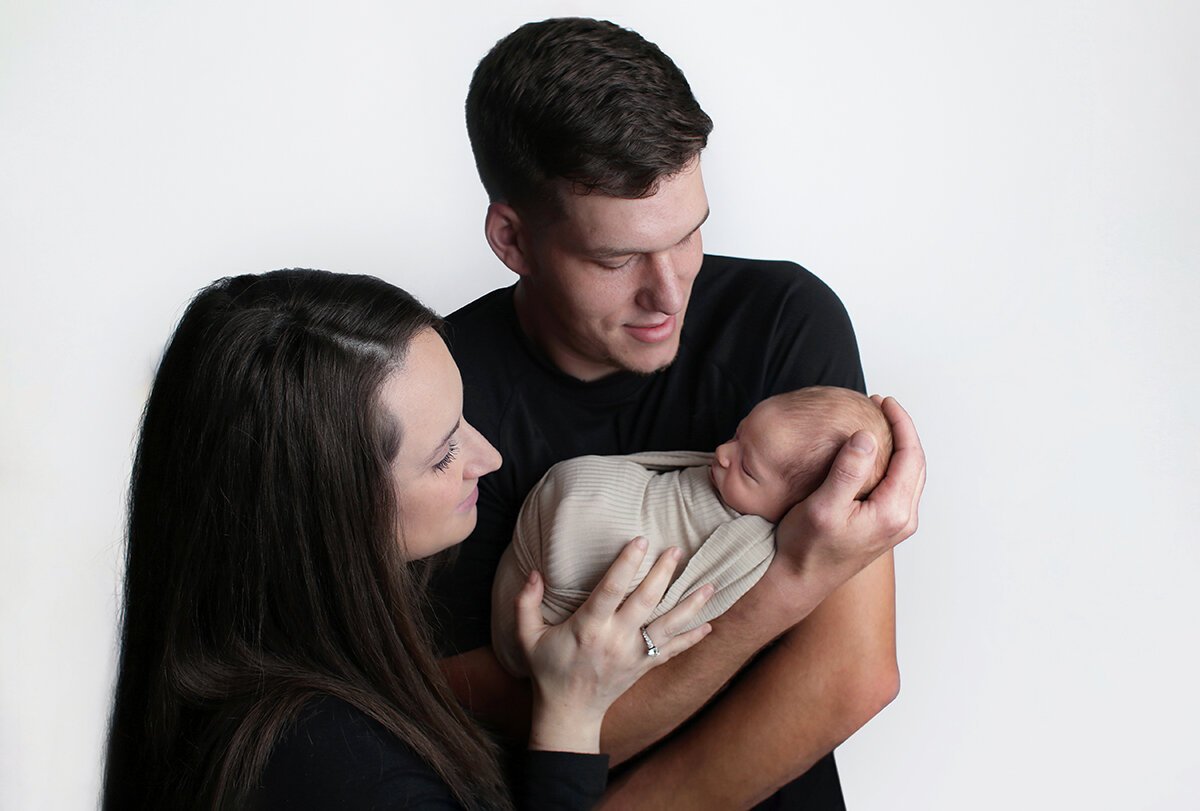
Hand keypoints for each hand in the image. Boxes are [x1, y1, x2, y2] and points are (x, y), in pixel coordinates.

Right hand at [516, 538, 713, 752]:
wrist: (569, 712)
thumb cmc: (548, 670)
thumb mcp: (527, 638)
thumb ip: (525, 603)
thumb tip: (533, 572)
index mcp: (588, 628)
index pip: (610, 590)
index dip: (626, 564)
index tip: (641, 541)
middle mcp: (615, 639)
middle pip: (645, 601)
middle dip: (663, 574)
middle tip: (677, 549)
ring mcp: (634, 654)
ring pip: (668, 626)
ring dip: (691, 605)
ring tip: (711, 584)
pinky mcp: (644, 666)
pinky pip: (673, 651)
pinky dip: (692, 638)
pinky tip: (710, 624)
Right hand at [774, 396, 924, 591]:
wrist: (799, 580)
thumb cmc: (805, 547)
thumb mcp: (823, 506)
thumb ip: (847, 471)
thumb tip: (867, 437)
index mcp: (893, 512)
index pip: (911, 456)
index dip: (901, 423)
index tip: (884, 401)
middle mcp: (901, 520)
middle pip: (916, 464)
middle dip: (902, 430)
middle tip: (880, 406)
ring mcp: (895, 525)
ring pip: (909, 475)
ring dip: (898, 446)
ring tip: (877, 423)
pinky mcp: (883, 526)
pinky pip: (897, 486)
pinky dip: (890, 462)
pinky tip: (870, 453)